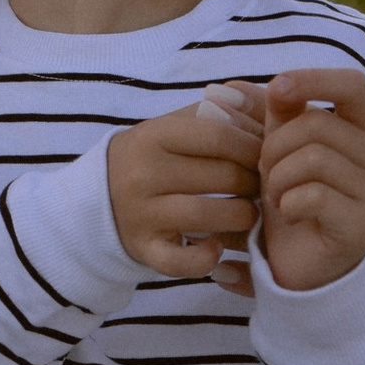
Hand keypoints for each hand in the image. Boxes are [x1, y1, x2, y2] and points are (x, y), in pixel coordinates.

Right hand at [105, 89, 262, 281]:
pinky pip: (180, 262)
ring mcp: (142, 214)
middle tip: (263, 185)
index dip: (254, 146)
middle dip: (255, 182)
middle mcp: (144, 173)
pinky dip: (205, 259)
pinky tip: (216, 248)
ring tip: (248, 212)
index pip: (220, 136)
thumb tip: (261, 102)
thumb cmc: (151, 158)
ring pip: (209, 216)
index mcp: (154, 135)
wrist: (98, 197)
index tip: (266, 154)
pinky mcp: (143, 249)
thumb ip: (215, 112)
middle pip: (223, 176)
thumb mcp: (173, 126)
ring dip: (242, 216)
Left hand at [256, 69, 364, 292]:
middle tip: (267, 173)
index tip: (277, 88)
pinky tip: (289, 214)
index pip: (353, 85)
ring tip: (277, 196)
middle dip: (276, 146)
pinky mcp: (362, 226)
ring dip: (278, 177)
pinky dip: (288, 203)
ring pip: (314, 158)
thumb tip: (245, 85)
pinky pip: (315, 195)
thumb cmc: (293, 197)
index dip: (314, 79)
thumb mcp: (281, 148)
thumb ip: (276, 114)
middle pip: (318, 124)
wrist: (302, 262)